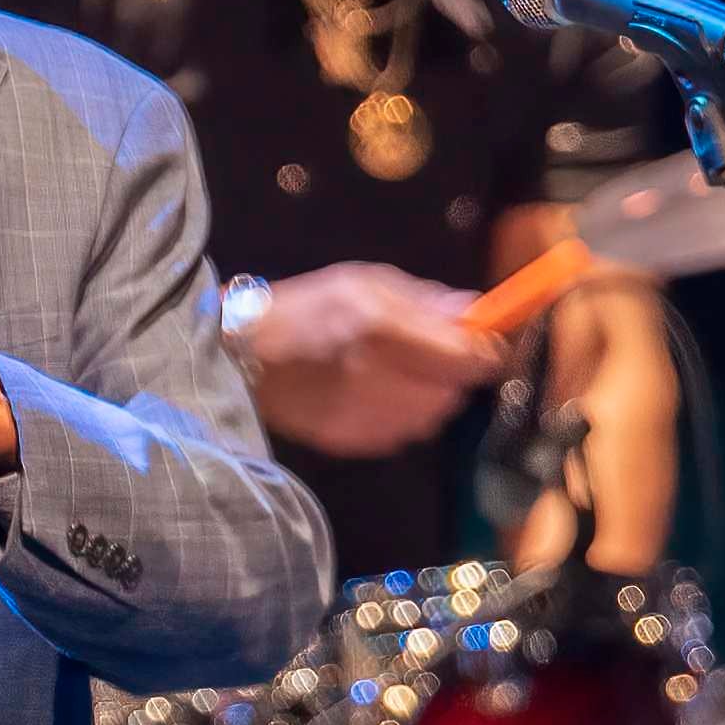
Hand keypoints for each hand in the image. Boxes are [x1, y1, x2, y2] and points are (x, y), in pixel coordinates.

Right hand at [233, 262, 504, 456]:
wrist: (240, 361)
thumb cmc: (302, 309)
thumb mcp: (361, 283)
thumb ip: (423, 299)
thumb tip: (476, 311)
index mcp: (383, 328)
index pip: (470, 356)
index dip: (484, 349)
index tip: (482, 340)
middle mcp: (383, 378)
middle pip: (456, 389)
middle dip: (448, 370)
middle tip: (420, 350)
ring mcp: (371, 417)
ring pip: (433, 413)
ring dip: (425, 394)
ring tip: (390, 371)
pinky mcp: (358, 442)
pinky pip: (404, 429)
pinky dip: (398, 413)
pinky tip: (368, 393)